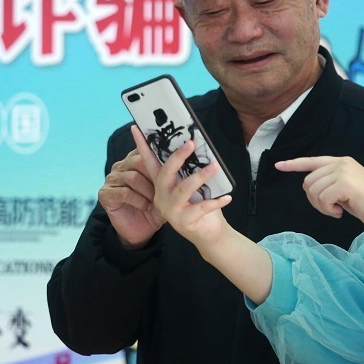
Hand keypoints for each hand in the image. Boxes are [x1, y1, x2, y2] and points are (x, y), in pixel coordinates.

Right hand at [98, 146, 165, 248]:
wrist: (140, 232)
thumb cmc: (154, 209)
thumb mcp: (165, 191)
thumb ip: (171, 174)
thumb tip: (191, 158)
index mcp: (134, 161)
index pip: (144, 149)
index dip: (156, 152)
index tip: (171, 151)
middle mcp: (121, 167)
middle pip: (138, 160)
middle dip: (154, 174)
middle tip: (168, 185)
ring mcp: (112, 179)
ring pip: (132, 177)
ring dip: (148, 190)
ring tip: (156, 200)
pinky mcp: (106, 194)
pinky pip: (124, 192)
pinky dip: (138, 200)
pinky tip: (146, 207)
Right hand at [130, 125, 232, 249]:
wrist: (210, 234)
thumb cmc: (202, 205)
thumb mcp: (194, 186)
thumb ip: (189, 171)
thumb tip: (197, 146)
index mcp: (163, 186)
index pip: (150, 163)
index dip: (143, 146)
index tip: (136, 128)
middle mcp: (162, 197)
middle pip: (165, 173)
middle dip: (177, 157)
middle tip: (190, 143)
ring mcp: (171, 210)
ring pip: (183, 189)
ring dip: (201, 176)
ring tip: (215, 166)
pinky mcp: (184, 222)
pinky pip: (201, 207)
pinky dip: (215, 201)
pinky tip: (227, 197)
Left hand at [275, 156, 363, 229]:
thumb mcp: (345, 188)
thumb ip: (329, 183)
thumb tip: (310, 188)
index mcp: (341, 162)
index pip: (312, 161)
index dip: (293, 164)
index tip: (278, 165)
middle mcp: (341, 163)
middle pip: (308, 181)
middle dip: (313, 199)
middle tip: (329, 209)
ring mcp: (343, 171)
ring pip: (313, 191)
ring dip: (321, 206)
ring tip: (336, 210)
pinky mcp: (345, 183)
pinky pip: (322, 198)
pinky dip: (328, 210)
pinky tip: (340, 212)